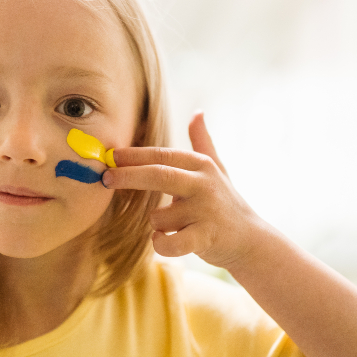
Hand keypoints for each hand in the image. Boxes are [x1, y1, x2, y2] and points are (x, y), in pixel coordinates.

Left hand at [101, 112, 261, 267]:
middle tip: (105, 178)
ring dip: (157, 224)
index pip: (162, 155)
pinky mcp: (205, 237)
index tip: (110, 156)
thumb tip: (198, 112)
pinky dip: (160, 243)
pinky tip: (163, 241)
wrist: (250, 239)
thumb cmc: (225, 202)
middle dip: (128, 175)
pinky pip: (168, 242)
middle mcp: (203, 184)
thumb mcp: (216, 169)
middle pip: (158, 175)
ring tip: (176, 226)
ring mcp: (205, 210)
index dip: (134, 155)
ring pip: (158, 217)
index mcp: (201, 165)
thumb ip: (203, 142)